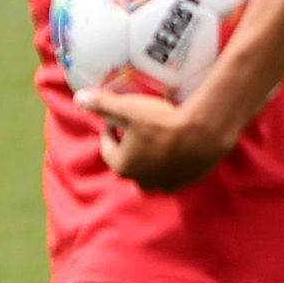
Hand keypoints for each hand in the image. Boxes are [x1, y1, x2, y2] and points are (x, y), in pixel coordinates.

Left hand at [79, 70, 246, 193]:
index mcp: (122, 166)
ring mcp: (165, 184)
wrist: (204, 133)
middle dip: (128, 147)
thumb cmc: (161, 121)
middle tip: (135, 129)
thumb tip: (78, 98)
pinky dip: (170, 163)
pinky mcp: (186, 182)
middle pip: (129, 161)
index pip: (108, 148)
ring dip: (149, 158)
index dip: (109, 132)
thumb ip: (103, 105)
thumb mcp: (128, 109)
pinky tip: (176, 146)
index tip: (113, 121)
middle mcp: (141, 181)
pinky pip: (173, 173)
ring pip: (150, 170)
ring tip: (155, 138)